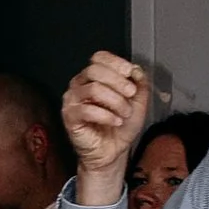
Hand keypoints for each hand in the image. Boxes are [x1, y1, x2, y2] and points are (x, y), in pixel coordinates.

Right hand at [63, 51, 150, 200]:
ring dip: (115, 101)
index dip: (115, 62)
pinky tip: (116, 121)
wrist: (112, 151)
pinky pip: (87, 110)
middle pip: (94, 70)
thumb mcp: (137, 102)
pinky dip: (106, 115)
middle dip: (117, 81)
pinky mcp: (70, 117)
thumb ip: (139, 83)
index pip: (98, 58)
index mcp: (94, 77)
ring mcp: (72, 101)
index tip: (130, 72)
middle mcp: (79, 85)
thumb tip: (136, 69)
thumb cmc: (120, 126)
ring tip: (124, 113)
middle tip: (131, 94)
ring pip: (92, 89)